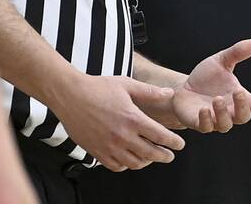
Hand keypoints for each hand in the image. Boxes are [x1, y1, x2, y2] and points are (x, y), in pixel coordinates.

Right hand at [53, 74, 184, 171]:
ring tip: (150, 156)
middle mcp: (122, 136)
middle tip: (170, 155)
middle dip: (164, 156)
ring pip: (135, 163)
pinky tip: (130, 158)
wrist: (70, 95)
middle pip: (151, 154)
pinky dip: (127, 165)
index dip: (173, 142)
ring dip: (146, 161)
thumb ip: (149, 92)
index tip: (180, 144)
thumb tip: (169, 93)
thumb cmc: (97, 87)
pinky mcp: (97, 152)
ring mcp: (109, 146)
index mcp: (132, 118)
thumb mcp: (126, 84)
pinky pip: (117, 166)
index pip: (160, 136)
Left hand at [171, 40, 250, 132]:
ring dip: (223, 113)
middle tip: (238, 92)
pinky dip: (206, 120)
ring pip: (225, 124)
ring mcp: (215, 119)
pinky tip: (204, 110)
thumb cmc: (206, 77)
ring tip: (217, 98)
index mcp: (239, 98)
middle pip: (243, 116)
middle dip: (242, 106)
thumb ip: (237, 53)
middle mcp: (230, 112)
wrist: (183, 87)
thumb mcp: (220, 61)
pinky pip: (206, 127)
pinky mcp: (199, 123)